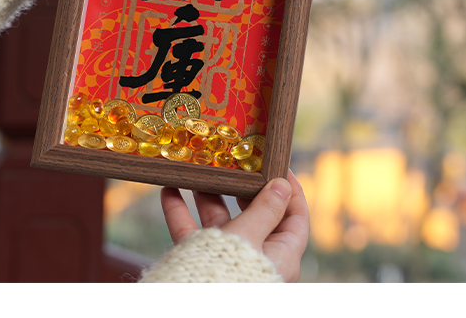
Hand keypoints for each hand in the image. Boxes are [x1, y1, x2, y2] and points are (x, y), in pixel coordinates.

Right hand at [159, 172, 309, 281]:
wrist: (190, 309)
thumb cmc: (231, 274)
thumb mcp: (251, 235)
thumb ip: (265, 209)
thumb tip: (283, 185)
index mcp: (281, 256)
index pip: (295, 217)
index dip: (290, 189)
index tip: (277, 163)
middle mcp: (258, 258)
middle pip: (256, 215)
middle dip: (243, 188)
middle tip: (235, 164)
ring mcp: (230, 263)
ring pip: (222, 223)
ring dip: (209, 197)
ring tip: (200, 171)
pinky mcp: (204, 266)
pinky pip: (194, 235)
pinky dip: (181, 213)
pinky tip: (169, 191)